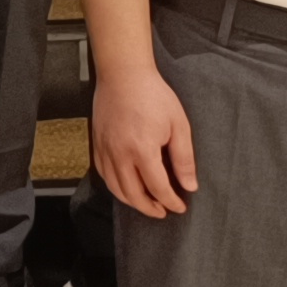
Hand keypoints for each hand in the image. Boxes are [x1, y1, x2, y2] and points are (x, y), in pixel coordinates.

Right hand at [93, 62, 200, 218]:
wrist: (123, 74)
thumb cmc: (153, 95)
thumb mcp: (178, 124)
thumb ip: (184, 158)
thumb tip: (189, 185)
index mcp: (143, 150)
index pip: (158, 188)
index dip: (171, 202)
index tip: (180, 207)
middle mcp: (120, 154)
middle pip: (133, 194)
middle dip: (150, 208)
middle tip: (163, 211)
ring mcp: (105, 150)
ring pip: (115, 188)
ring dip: (131, 201)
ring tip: (146, 203)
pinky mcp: (97, 144)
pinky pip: (104, 174)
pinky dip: (115, 186)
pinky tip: (126, 186)